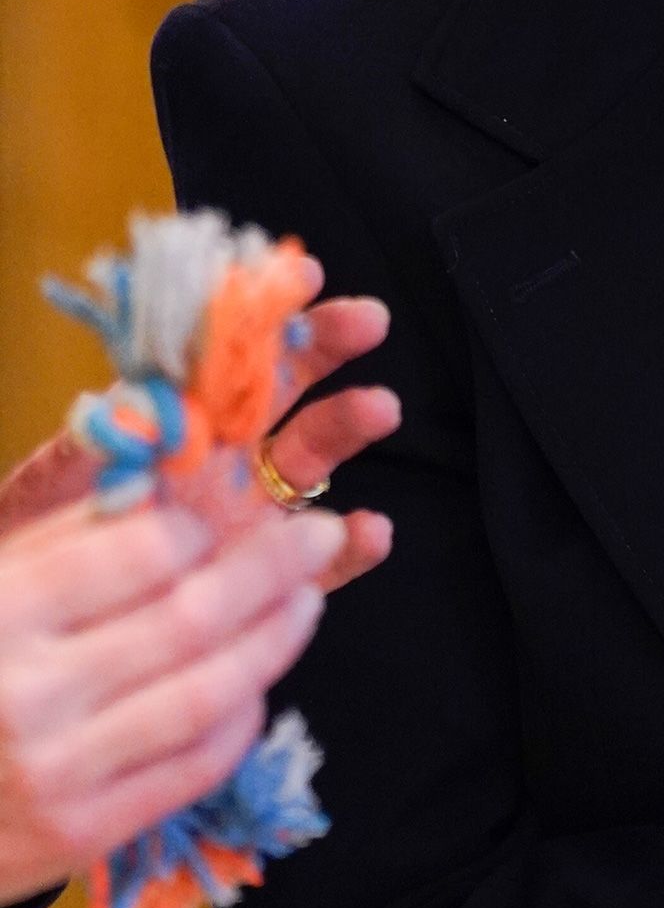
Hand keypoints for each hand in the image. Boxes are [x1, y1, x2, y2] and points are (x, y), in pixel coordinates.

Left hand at [0, 280, 399, 590]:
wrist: (50, 628)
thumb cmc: (39, 549)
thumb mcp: (43, 494)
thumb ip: (76, 455)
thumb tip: (112, 411)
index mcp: (167, 425)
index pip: (220, 353)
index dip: (262, 313)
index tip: (299, 278)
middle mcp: (217, 462)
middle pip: (284, 389)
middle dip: (329, 347)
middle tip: (366, 322)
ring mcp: (248, 517)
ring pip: (312, 461)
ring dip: (349, 427)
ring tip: (379, 407)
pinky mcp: (265, 580)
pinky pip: (321, 562)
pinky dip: (351, 547)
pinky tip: (371, 530)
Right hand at [0, 498, 345, 900]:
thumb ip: (63, 537)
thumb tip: (170, 472)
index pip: (141, 552)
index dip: (204, 522)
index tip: (232, 502)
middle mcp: (29, 693)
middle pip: (193, 618)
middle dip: (272, 569)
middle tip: (318, 533)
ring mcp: (60, 772)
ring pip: (210, 694)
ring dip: (275, 639)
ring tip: (308, 597)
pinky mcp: (83, 833)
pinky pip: (195, 765)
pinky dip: (242, 714)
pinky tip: (259, 678)